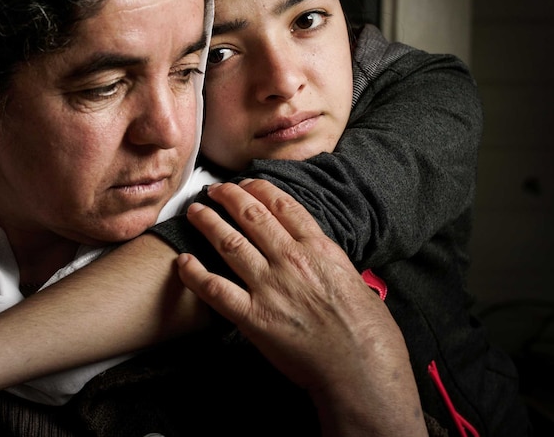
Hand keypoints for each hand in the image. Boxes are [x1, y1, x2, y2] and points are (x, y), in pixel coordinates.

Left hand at [178, 180, 426, 435]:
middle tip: (215, 190)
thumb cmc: (370, 335)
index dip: (260, 190)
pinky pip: (215, 289)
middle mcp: (291, 261)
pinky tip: (182, 262)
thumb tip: (322, 260)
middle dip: (229, 197)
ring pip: (230, 243)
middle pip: (252, 217)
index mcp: (319, 250)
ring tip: (194, 212)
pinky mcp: (254, 317)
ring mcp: (270, 287)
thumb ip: (332, 266)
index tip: (247, 183)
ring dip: (208, 223)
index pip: (284, 207)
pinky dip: (195, 274)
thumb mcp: (358, 283)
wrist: (362, 370)